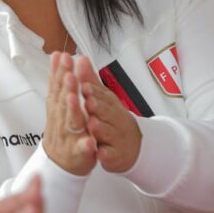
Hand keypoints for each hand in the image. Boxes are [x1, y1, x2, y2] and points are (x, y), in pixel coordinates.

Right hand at [43, 52, 96, 175]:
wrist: (59, 163)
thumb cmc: (62, 129)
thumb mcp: (61, 101)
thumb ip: (61, 79)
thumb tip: (58, 55)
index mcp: (58, 106)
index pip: (58, 85)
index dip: (59, 70)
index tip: (61, 56)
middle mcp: (61, 119)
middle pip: (62, 100)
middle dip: (65, 85)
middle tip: (68, 71)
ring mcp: (68, 135)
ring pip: (71, 122)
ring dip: (72, 110)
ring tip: (73, 97)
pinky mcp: (78, 152)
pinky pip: (82, 149)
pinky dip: (86, 145)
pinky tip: (90, 141)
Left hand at [76, 57, 141, 173]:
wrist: (132, 145)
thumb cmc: (113, 118)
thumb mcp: (103, 97)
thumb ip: (90, 79)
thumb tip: (80, 57)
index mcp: (109, 104)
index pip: (102, 96)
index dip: (93, 91)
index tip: (84, 85)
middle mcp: (115, 118)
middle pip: (107, 112)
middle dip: (97, 107)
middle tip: (89, 102)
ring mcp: (116, 137)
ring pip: (108, 132)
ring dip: (100, 128)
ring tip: (92, 124)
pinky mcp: (115, 155)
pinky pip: (111, 154)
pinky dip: (106, 153)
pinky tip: (100, 153)